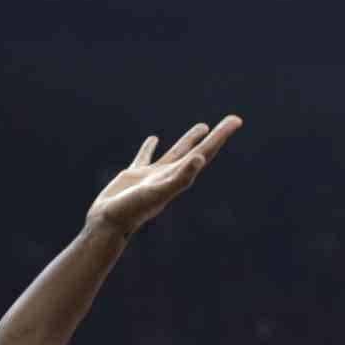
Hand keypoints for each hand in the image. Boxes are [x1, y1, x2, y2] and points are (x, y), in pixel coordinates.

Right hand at [86, 116, 241, 237]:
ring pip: (177, 152)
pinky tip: (154, 139)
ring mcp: (153, 176)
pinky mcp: (134, 175)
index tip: (237, 120)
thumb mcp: (157, 192)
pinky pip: (146, 157)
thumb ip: (179, 177)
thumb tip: (200, 158)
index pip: (206, 152)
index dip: (221, 136)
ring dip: (190, 140)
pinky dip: (150, 147)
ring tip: (203, 126)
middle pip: (198, 151)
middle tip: (232, 121)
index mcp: (179, 178)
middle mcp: (170, 176)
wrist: (107, 223)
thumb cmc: (132, 210)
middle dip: (215, 136)